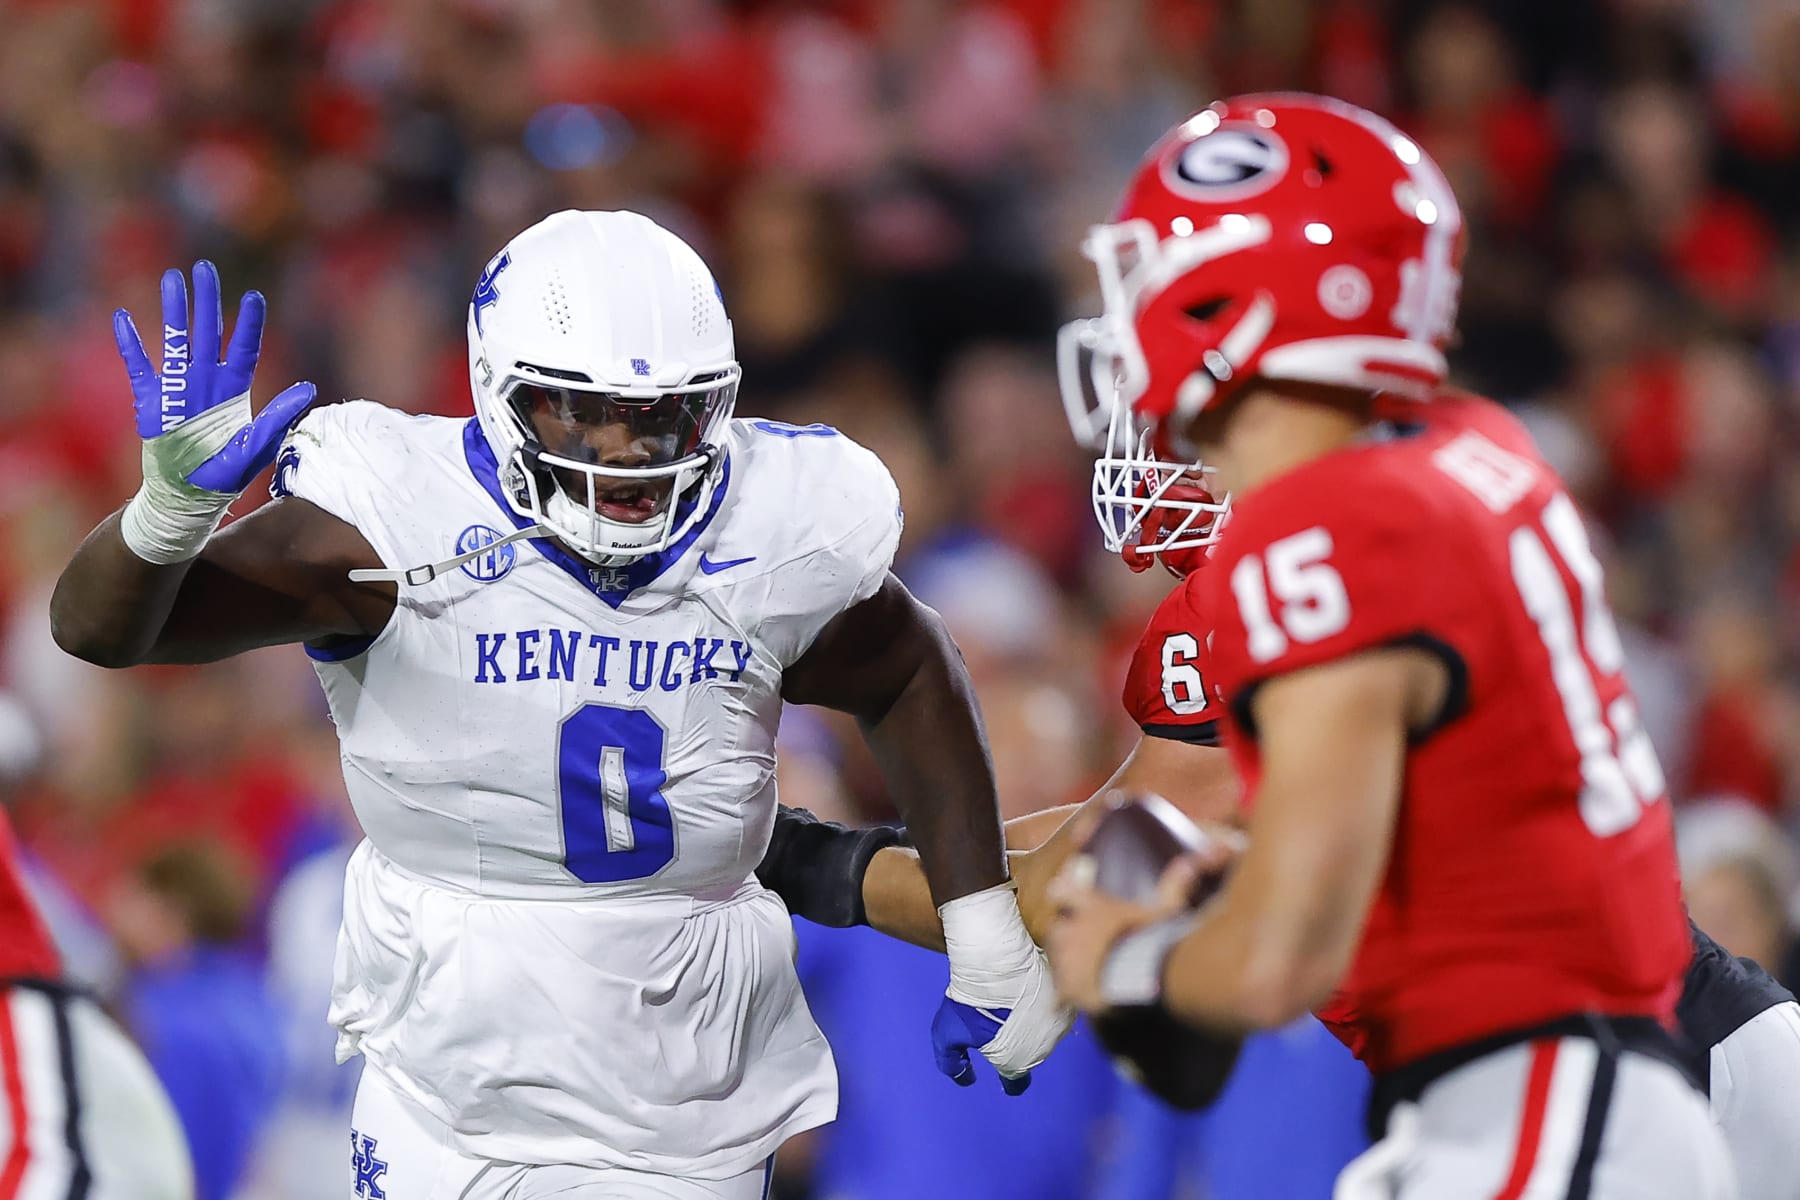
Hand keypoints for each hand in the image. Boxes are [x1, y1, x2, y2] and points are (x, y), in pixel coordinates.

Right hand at [115, 261, 314, 561]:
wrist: (187, 495)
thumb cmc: (225, 475)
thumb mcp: (256, 447)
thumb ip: (278, 417)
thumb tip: (309, 389)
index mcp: (234, 391)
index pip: (244, 349)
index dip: (249, 324)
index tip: (254, 297)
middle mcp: (206, 382)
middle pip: (208, 332)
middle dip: (207, 300)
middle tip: (205, 267)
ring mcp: (177, 388)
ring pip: (175, 339)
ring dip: (173, 310)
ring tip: (171, 278)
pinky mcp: (151, 400)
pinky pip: (138, 366)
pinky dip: (130, 344)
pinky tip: (122, 317)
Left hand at [933, 884, 1074, 1094]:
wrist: (997, 962)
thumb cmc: (971, 1001)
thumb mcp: (947, 1035)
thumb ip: (952, 1063)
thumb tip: (965, 1078)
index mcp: (1015, 1063)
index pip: (1016, 1082)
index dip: (1009, 1081)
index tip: (1004, 1075)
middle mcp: (1041, 1051)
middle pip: (1030, 1055)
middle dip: (1017, 1045)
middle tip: (1001, 1024)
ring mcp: (1056, 1027)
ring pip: (1044, 1033)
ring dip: (1033, 1025)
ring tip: (1014, 1006)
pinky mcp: (1065, 1002)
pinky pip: (1054, 1011)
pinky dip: (1043, 1007)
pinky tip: (1029, 995)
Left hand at [1046, 849, 1219, 1012]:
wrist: (1140, 978)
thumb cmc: (1153, 939)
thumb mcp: (1167, 909)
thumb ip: (1174, 886)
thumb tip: (1190, 863)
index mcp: (1091, 906)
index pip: (1062, 891)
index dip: (1062, 893)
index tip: (1062, 894)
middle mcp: (1072, 929)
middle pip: (1059, 927)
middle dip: (1069, 934)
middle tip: (1086, 944)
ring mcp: (1066, 959)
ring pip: (1057, 957)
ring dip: (1068, 961)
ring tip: (1086, 972)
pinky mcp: (1066, 987)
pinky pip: (1059, 990)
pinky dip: (1066, 994)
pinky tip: (1074, 1000)